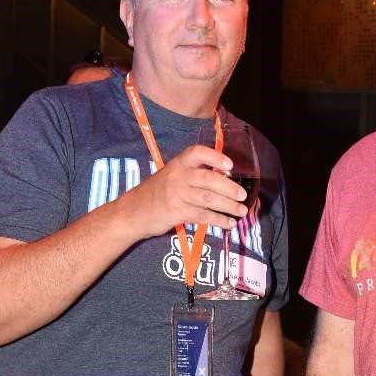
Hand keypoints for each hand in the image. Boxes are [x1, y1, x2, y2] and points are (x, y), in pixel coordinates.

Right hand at [118, 144, 247, 240]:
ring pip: (208, 198)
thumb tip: (223, 179)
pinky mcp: (177, 212)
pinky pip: (203, 215)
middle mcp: (177, 176)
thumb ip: (192, 175)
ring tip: (242, 212)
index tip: (230, 165)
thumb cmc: (155, 194)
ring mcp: (177, 194)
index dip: (214, 157)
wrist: (132, 212)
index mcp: (177, 164)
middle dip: (228, 187)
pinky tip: (229, 223)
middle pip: (208, 178)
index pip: (196, 153)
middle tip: (243, 195)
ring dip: (228, 206)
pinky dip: (219, 220)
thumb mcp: (171, 176)